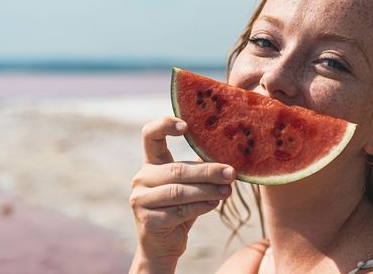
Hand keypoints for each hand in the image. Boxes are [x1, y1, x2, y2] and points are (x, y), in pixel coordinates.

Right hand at [129, 117, 234, 273]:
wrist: (162, 246)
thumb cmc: (179, 210)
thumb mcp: (188, 186)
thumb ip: (199, 170)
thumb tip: (230, 157)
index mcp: (151, 164)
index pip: (150, 135)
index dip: (164, 124)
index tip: (187, 126)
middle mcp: (141, 179)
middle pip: (177, 169)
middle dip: (208, 171)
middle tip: (231, 173)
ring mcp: (141, 200)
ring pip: (179, 191)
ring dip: (208, 190)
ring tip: (228, 190)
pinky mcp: (148, 220)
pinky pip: (180, 210)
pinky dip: (201, 207)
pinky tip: (215, 204)